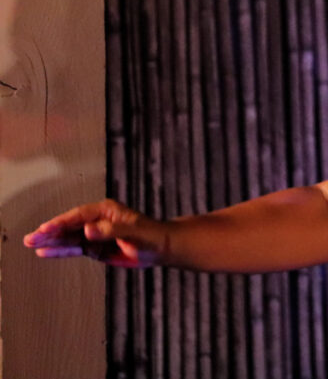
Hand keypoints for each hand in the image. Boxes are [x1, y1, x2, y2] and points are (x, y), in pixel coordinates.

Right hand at [23, 199, 167, 267]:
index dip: (61, 223)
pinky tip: (46, 252)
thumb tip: (87, 230)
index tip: (45, 229)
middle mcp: (98, 220)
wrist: (161, 247)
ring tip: (31, 244)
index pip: (79, 216)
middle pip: (70, 225)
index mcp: (107, 211)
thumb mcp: (133, 233)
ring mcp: (96, 233)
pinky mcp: (96, 246)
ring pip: (70, 237)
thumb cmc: (152, 236)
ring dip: (52, 241)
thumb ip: (110, 231)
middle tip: (30, 238)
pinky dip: (61, 250)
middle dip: (50, 231)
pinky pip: (75, 248)